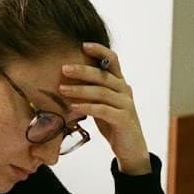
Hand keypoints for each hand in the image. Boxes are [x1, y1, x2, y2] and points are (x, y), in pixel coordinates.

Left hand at [59, 42, 151, 174]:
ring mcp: (126, 104)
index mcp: (120, 84)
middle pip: (103, 75)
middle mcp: (125, 90)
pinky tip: (73, 107)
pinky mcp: (123, 119)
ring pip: (102, 92)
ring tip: (62, 89)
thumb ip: (92, 92)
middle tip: (64, 69)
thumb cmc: (113, 125)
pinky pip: (103, 110)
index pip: (112, 60)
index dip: (99, 50)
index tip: (83, 44)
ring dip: (80, 89)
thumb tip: (68, 81)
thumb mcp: (102, 104)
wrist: (131, 149)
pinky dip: (87, 107)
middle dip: (82, 70)